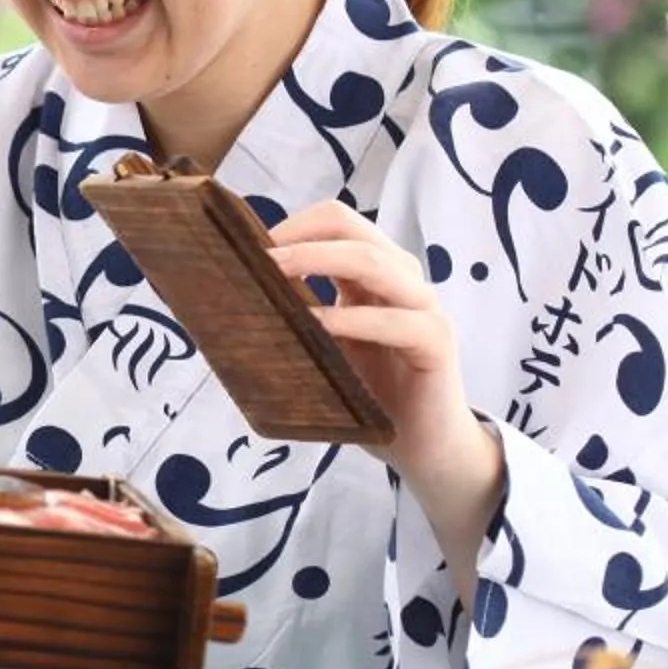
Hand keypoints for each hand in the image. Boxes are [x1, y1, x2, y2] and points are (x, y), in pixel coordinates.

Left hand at [266, 201, 501, 507]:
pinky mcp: (436, 342)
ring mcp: (422, 307)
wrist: (424, 446)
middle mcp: (400, 280)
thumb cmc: (370, 395)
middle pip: (353, 230)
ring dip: (318, 262)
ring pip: (375, 263)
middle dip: (299, 237)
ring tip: (275, 275)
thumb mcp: (324, 348)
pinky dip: (353, 319)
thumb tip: (231, 305)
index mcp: (372, 273)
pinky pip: (397, 320)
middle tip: (256, 257)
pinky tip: (319, 326)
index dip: (293, 226)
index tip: (248, 247)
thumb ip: (296, 319)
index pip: (336, 222)